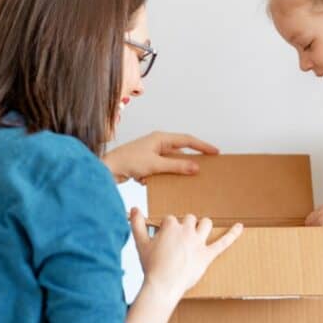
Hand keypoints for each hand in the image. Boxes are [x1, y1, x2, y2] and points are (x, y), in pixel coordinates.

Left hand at [104, 132, 218, 183]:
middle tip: (206, 165)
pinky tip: (165, 184)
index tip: (214, 152)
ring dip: (178, 170)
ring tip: (188, 178)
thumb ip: (176, 166)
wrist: (107, 169)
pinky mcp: (146, 164)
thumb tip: (195, 167)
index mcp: (160, 138)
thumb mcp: (155, 165)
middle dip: (192, 159)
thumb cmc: (127, 161)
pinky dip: (166, 176)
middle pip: (180, 150)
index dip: (202, 146)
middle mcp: (157, 143)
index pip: (187, 140)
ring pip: (171, 161)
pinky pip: (162, 169)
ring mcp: (151, 153)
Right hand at [129, 208, 242, 300]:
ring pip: (206, 224)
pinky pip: (223, 242)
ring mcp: (198, 242)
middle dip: (185, 226)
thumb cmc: (151, 266)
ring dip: (203, 226)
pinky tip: (240, 227)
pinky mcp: (207, 255)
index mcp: (171, 226)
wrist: (163, 285)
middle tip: (179, 240)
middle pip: (189, 219)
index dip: (167, 229)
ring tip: (198, 232)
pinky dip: (233, 234)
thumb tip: (133, 208)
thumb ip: (136, 223)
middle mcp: (187, 230)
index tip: (163, 240)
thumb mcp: (140, 243)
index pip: (171, 219)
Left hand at [305, 205, 322, 237]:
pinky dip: (319, 228)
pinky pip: (321, 221)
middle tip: (310, 239)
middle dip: (309, 229)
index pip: (310, 217)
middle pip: (310, 218)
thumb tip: (314, 235)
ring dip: (313, 229)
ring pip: (314, 219)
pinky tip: (321, 235)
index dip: (308, 227)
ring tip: (314, 239)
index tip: (308, 237)